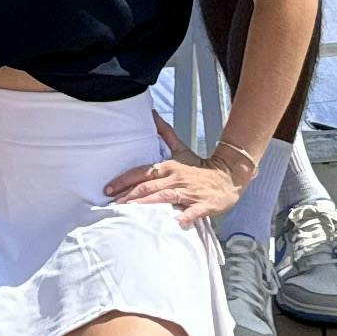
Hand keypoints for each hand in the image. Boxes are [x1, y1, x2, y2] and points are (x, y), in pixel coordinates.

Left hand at [105, 121, 243, 226]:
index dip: (123, 180)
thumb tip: (152, 113)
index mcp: (168, 166)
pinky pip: (192, 211)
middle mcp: (175, 178)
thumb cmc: (200, 166)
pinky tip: (175, 222)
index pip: (141, 173)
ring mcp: (188, 191)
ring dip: (147, 204)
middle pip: (148, 186)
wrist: (228, 175)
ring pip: (164, 197)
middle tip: (112, 205)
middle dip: (129, 195)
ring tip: (131, 212)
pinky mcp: (203, 204)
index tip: (108, 189)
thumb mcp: (181, 148)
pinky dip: (184, 216)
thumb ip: (165, 133)